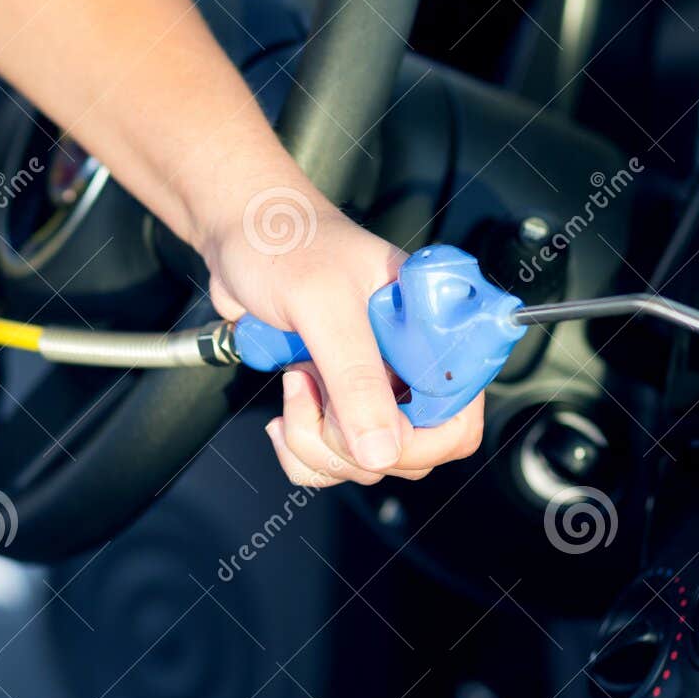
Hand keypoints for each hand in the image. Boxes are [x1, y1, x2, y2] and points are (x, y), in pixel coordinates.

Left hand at [202, 190, 484, 486]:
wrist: (239, 236)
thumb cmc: (287, 242)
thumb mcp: (323, 305)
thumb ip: (354, 377)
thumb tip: (382, 449)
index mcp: (433, 328)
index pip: (459, 415)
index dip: (418, 437)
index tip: (371, 423)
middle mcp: (408, 362)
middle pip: (411, 452)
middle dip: (352, 442)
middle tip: (316, 389)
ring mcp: (369, 385)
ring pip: (366, 461)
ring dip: (316, 441)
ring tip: (296, 382)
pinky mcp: (334, 399)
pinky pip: (331, 461)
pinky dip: (301, 452)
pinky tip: (285, 414)